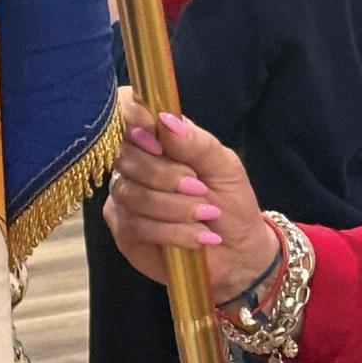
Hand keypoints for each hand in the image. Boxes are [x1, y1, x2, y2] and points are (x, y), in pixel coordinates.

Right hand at [104, 87, 278, 302]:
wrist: (237, 252)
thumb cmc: (231, 202)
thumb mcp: (225, 166)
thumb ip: (196, 142)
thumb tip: (166, 119)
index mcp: (160, 138)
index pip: (125, 110)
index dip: (134, 121)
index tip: (158, 142)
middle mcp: (136, 163)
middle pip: (125, 157)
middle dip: (166, 175)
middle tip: (201, 188)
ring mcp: (125, 196)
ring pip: (131, 193)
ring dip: (175, 207)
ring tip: (206, 214)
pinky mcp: (124, 231)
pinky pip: (135, 225)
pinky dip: (172, 231)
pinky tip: (197, 237)